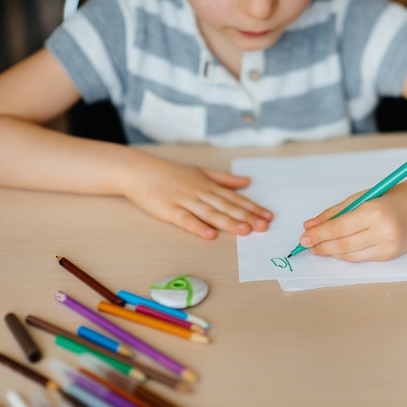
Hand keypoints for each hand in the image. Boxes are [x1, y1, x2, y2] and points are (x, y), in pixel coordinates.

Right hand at [121, 153, 272, 238]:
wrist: (138, 171)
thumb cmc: (169, 173)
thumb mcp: (200, 171)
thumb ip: (224, 179)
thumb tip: (246, 181)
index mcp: (208, 185)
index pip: (234, 198)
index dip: (252, 207)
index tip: (268, 216)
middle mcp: (200, 192)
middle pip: (226, 207)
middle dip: (246, 217)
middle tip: (263, 226)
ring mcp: (184, 201)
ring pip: (210, 213)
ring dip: (228, 222)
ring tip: (245, 230)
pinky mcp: (168, 210)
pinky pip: (185, 220)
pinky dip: (198, 227)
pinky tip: (210, 235)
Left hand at [298, 187, 406, 261]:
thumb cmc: (387, 199)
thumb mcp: (359, 198)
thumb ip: (333, 213)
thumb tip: (309, 226)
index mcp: (374, 212)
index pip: (339, 227)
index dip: (318, 234)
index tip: (304, 237)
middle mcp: (382, 231)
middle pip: (343, 243)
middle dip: (321, 245)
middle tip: (307, 245)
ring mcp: (387, 246)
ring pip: (350, 254)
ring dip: (331, 252)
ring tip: (318, 248)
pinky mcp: (389, 256)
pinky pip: (360, 258)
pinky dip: (345, 255)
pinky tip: (335, 250)